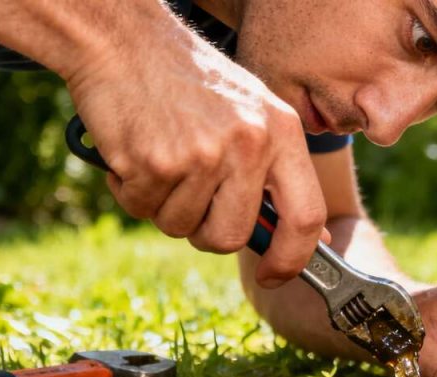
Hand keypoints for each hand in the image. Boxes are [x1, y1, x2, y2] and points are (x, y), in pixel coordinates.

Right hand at [64, 14, 325, 286]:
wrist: (124, 41)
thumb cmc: (190, 83)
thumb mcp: (252, 114)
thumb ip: (277, 173)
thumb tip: (313, 241)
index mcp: (282, 133)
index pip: (307, 216)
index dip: (293, 258)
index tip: (274, 275)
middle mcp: (249, 144)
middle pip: (233, 236)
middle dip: (206, 232)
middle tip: (190, 199)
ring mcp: (202, 154)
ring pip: (182, 227)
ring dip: (164, 206)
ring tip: (162, 158)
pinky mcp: (156, 162)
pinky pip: (142, 208)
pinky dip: (132, 190)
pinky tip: (135, 152)